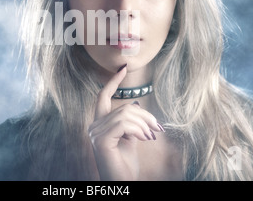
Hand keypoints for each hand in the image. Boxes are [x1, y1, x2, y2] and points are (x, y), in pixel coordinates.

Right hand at [88, 65, 162, 179]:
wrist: (122, 183)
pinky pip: (123, 124)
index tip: (123, 69)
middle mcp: (94, 127)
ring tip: (152, 136)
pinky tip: (145, 138)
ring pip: (125, 115)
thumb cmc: (125, 166)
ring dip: (144, 124)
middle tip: (158, 129)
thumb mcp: (131, 139)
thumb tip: (136, 104)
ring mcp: (95, 133)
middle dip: (145, 116)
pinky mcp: (101, 140)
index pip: (103, 97)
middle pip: (123, 107)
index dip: (113, 82)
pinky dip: (138, 130)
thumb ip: (131, 123)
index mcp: (100, 124)